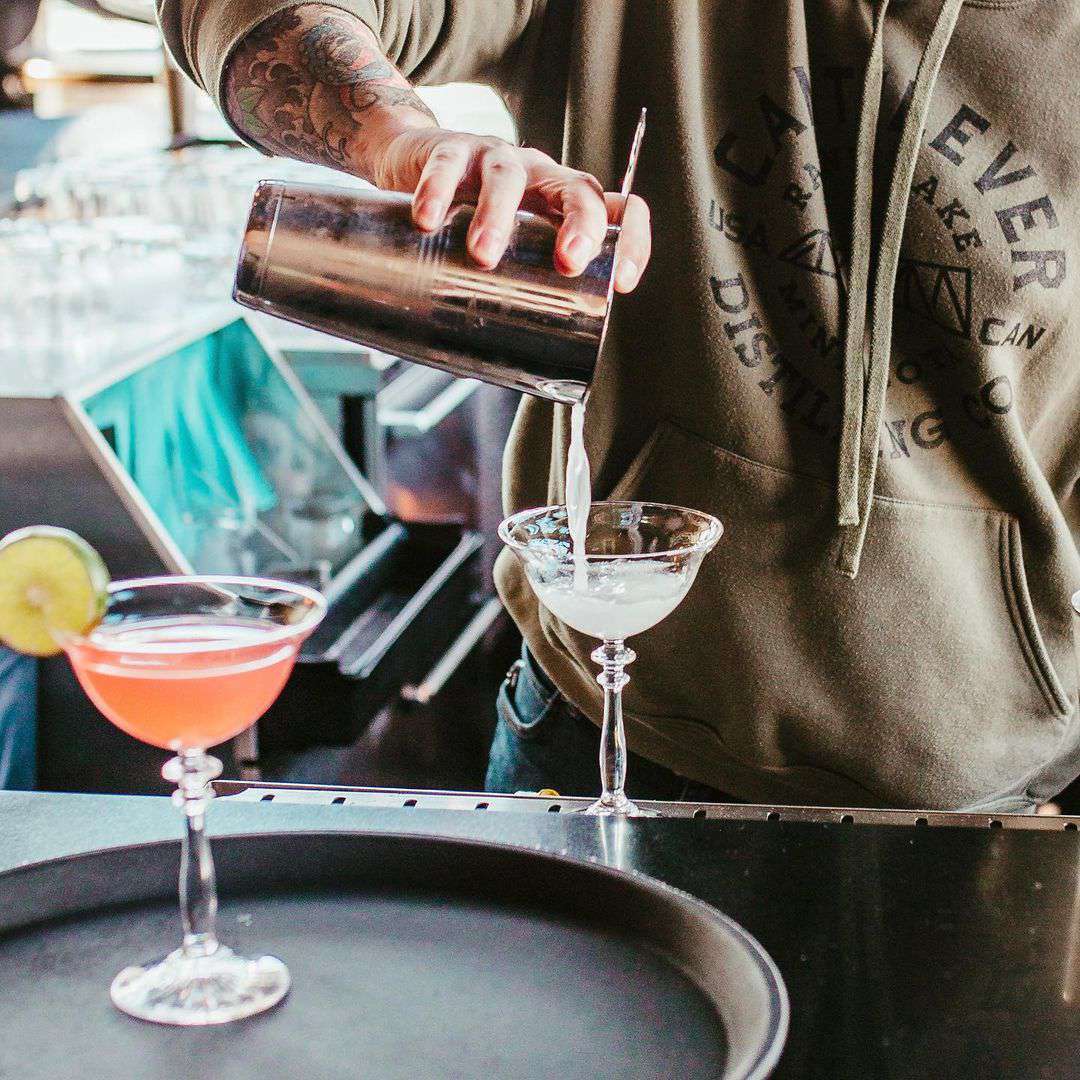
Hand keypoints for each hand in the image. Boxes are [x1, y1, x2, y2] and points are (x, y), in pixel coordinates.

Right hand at [369, 128, 650, 290]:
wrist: (409, 162)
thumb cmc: (469, 219)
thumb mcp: (504, 253)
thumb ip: (513, 297)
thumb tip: (513, 373)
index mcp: (564, 206)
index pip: (619, 210)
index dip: (632, 241)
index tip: (622, 281)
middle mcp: (541, 178)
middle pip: (577, 190)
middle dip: (580, 226)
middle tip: (566, 264)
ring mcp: (497, 159)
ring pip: (507, 178)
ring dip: (497, 216)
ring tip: (483, 254)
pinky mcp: (450, 149)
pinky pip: (447, 164)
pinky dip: (438, 190)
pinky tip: (428, 219)